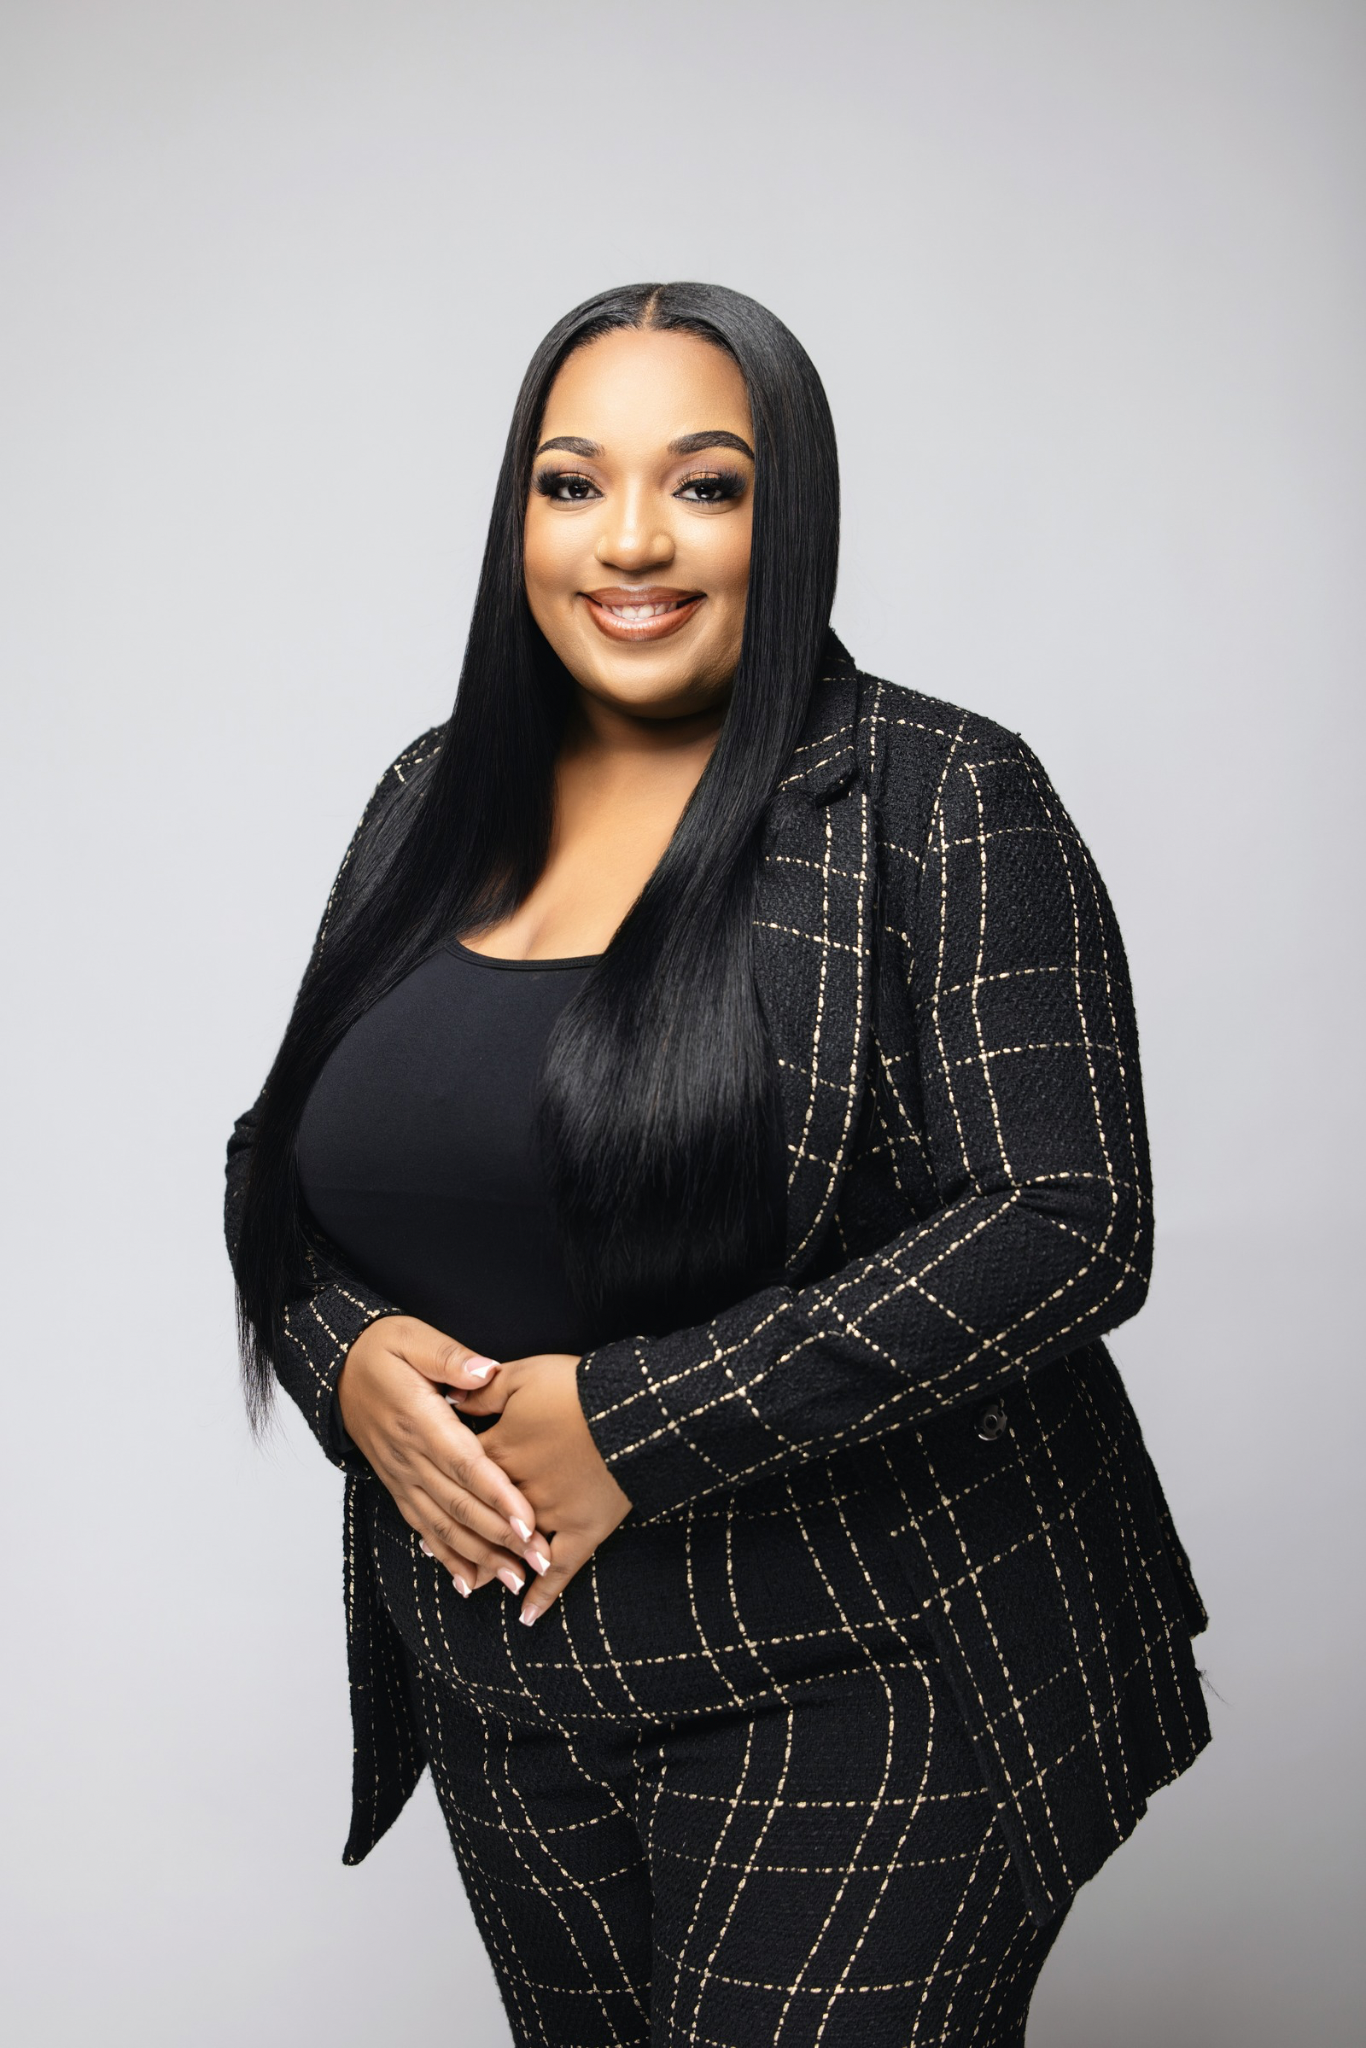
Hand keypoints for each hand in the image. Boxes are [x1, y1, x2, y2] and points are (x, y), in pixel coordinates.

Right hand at [337, 1316, 546, 1598]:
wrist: (338, 1370)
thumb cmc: (382, 1350)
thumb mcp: (413, 1337)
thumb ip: (449, 1357)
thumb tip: (485, 1371)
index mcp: (419, 1419)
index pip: (465, 1464)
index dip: (497, 1495)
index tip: (528, 1522)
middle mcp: (409, 1455)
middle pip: (459, 1504)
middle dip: (500, 1537)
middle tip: (539, 1561)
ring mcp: (401, 1476)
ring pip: (443, 1524)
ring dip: (479, 1556)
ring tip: (515, 1580)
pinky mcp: (397, 1486)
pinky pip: (422, 1527)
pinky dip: (446, 1557)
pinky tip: (470, 1583)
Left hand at [455, 1354, 631, 1624]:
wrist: (630, 1408)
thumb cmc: (577, 1386)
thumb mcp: (524, 1376)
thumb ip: (484, 1392)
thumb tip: (450, 1400)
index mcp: (500, 1451)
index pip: (463, 1470)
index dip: (444, 1481)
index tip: (430, 1493)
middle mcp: (518, 1490)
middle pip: (481, 1517)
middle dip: (461, 1533)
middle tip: (435, 1549)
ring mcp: (551, 1515)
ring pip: (513, 1548)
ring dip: (493, 1566)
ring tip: (473, 1583)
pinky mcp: (584, 1530)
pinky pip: (560, 1570)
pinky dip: (544, 1594)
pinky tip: (527, 1616)